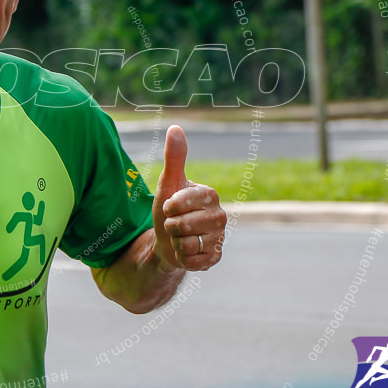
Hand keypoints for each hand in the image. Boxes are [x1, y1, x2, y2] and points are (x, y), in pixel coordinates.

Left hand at [151, 125, 226, 270]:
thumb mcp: (168, 183)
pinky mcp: (214, 258)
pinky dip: (182, 257)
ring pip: (187, 243)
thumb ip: (174, 157)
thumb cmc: (168, 209)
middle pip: (184, 225)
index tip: (170, 206)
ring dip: (176, 241)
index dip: (170, 206)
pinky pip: (191, 260)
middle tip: (174, 223)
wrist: (166, 241)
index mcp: (210, 195)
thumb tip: (175, 127)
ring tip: (180, 236)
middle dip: (171, 225)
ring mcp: (219, 239)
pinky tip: (186, 251)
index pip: (182, 202)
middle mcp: (220, 216)